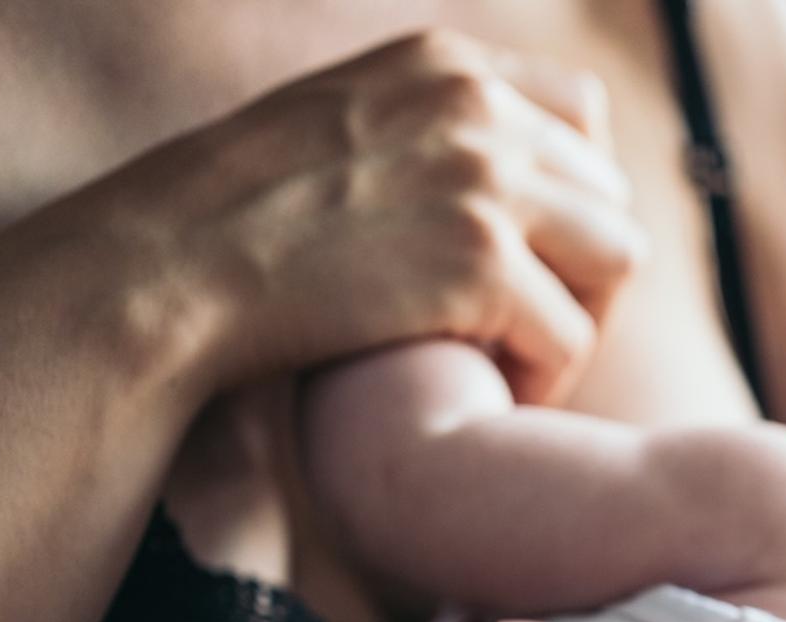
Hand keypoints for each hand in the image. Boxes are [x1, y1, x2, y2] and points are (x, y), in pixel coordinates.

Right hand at [95, 29, 643, 403]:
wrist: (169, 272)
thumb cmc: (238, 223)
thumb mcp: (342, 128)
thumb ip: (428, 134)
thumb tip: (520, 187)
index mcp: (445, 65)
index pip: (581, 116)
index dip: (573, 198)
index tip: (532, 258)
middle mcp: (477, 106)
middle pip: (609, 196)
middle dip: (579, 272)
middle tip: (523, 330)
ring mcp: (484, 180)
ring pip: (616, 261)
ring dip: (577, 322)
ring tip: (516, 360)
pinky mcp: (481, 262)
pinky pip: (571, 337)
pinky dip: (543, 378)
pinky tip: (493, 392)